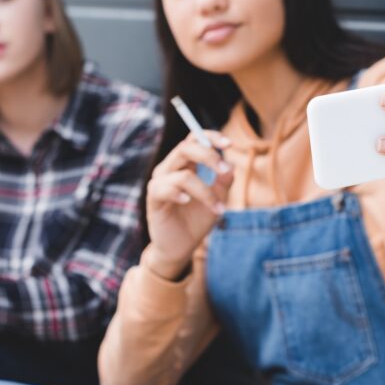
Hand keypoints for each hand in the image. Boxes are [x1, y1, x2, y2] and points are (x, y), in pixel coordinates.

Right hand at [145, 132, 233, 279]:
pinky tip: (187, 202)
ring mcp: (159, 182)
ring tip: (219, 209)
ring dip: (205, 191)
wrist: (181, 247)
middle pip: (186, 148)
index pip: (194, 139)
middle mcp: (170, 168)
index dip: (211, 137)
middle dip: (209, 156)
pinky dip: (179, 194)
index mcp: (184, 164)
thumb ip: (223, 181)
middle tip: (226, 170)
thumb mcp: (217, 199)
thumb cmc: (197, 220)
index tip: (230, 144)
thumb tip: (231, 166)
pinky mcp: (153, 198)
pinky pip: (165, 189)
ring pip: (183, 175)